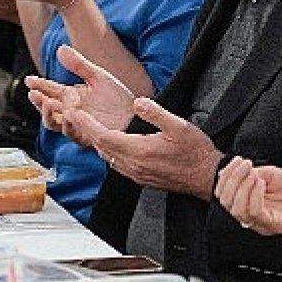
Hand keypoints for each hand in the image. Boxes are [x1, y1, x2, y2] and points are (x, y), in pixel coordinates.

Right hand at [26, 45, 134, 136]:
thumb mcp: (98, 76)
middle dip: (39, 102)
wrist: (135, 115)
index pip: (50, 90)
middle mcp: (70, 111)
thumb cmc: (117, 97)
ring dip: (49, 114)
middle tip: (34, 94)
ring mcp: (77, 125)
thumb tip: (61, 48)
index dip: (39, 85)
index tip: (30, 80)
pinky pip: (73, 133)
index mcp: (71, 96)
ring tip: (48, 103)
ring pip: (55, 123)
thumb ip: (79, 65)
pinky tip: (68, 114)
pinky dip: (68, 124)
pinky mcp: (86, 136)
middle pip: (47, 109)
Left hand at [67, 96, 220, 198]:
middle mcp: (133, 165)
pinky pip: (116, 164)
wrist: (206, 177)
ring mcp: (136, 174)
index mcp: (139, 151)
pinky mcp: (141, 178)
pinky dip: (108, 151)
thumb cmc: (195, 152)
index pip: (103, 136)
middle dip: (86, 131)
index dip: (86, 124)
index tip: (74, 112)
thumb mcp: (179, 126)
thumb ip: (155, 113)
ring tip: (89, 127)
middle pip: (101, 147)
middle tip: (75, 115)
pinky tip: (111, 144)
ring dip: (97, 142)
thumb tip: (138, 103)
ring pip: (107, 157)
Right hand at [214, 157, 281, 235]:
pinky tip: (262, 183)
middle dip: (232, 179)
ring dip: (242, 186)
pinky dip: (254, 194)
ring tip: (256, 175)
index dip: (225, 176)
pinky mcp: (273, 226)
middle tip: (246, 165)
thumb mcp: (271, 174)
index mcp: (248, 203)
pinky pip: (255, 213)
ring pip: (237, 210)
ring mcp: (261, 223)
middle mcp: (251, 215)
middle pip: (225, 203)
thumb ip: (251, 173)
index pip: (223, 195)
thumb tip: (233, 170)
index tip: (238, 160)